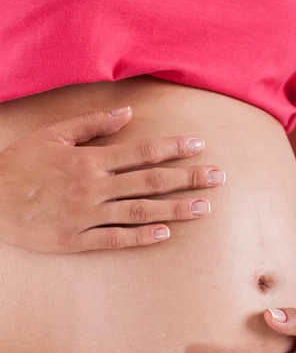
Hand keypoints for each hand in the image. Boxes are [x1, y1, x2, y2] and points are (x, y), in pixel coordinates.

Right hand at [0, 106, 224, 252]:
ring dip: (174, 210)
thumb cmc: (21, 164)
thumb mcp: (53, 135)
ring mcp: (86, 216)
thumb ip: (92, 124)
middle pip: (150, 183)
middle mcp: (93, 188)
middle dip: (187, 179)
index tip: (199, 147)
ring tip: (204, 208)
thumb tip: (128, 113)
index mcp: (90, 160)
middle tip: (218, 178)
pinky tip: (164, 235)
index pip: (142, 152)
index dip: (173, 149)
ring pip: (139, 213)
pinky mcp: (77, 240)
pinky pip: (115, 239)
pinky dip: (140, 237)